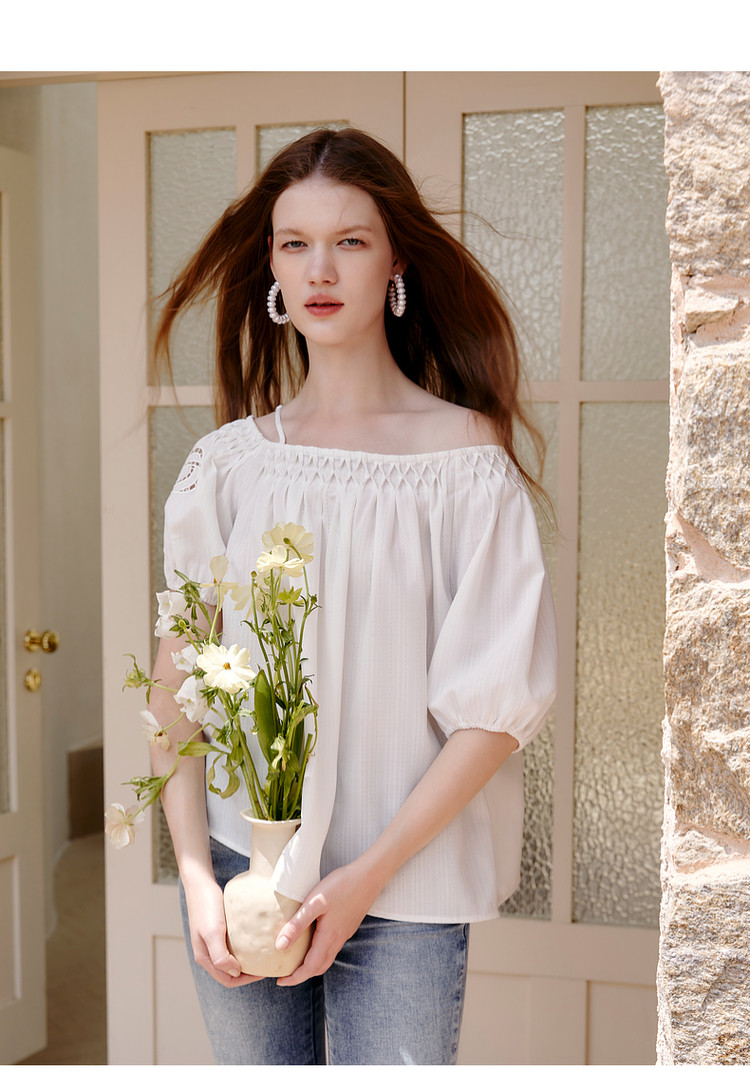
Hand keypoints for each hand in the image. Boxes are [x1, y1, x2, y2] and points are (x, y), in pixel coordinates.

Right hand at [183, 875, 262, 987]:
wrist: (200, 882)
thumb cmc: (206, 906)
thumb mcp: (212, 932)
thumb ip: (220, 956)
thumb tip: (234, 973)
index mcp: (204, 957)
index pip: (228, 979)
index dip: (246, 980)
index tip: (263, 972)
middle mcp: (207, 952)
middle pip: (229, 972)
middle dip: (247, 973)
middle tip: (266, 965)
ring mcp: (211, 941)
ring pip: (230, 959)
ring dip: (245, 961)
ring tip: (262, 955)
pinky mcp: (217, 930)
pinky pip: (231, 945)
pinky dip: (242, 948)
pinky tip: (253, 940)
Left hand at [275, 862, 379, 986]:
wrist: (369, 875)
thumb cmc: (341, 886)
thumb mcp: (314, 903)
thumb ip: (297, 924)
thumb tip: (280, 946)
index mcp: (329, 937)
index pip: (310, 968)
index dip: (295, 978)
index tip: (280, 981)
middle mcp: (338, 939)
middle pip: (319, 967)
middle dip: (302, 975)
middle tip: (286, 973)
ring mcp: (345, 933)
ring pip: (327, 957)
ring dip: (312, 964)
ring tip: (297, 959)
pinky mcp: (348, 925)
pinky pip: (332, 947)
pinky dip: (320, 952)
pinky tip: (313, 940)